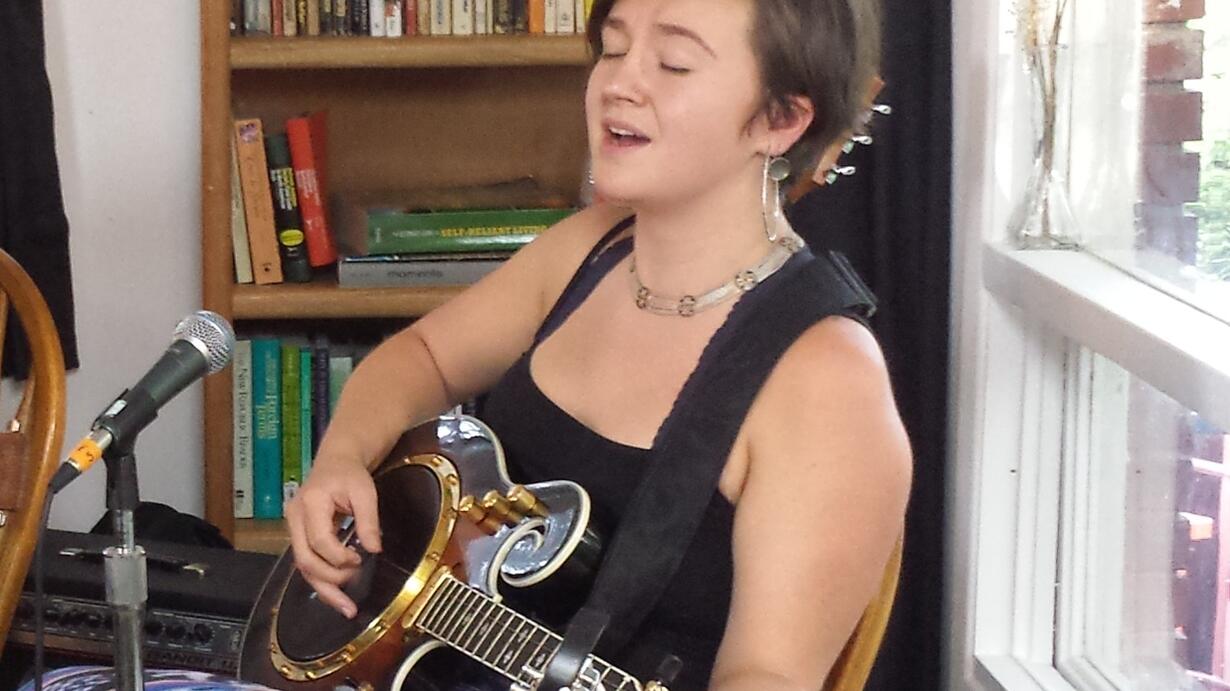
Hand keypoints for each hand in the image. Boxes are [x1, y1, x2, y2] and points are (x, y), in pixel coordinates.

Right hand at [285, 456, 382, 617]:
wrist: (336, 461)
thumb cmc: (350, 474)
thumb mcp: (365, 491)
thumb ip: (369, 520)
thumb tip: (374, 549)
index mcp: (310, 503)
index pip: (319, 540)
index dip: (339, 556)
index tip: (360, 559)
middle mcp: (294, 516)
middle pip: (304, 559)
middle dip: (329, 580)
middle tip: (353, 590)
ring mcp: (293, 526)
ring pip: (302, 566)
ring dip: (324, 589)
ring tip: (346, 607)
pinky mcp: (299, 535)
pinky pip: (307, 561)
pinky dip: (322, 580)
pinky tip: (337, 594)